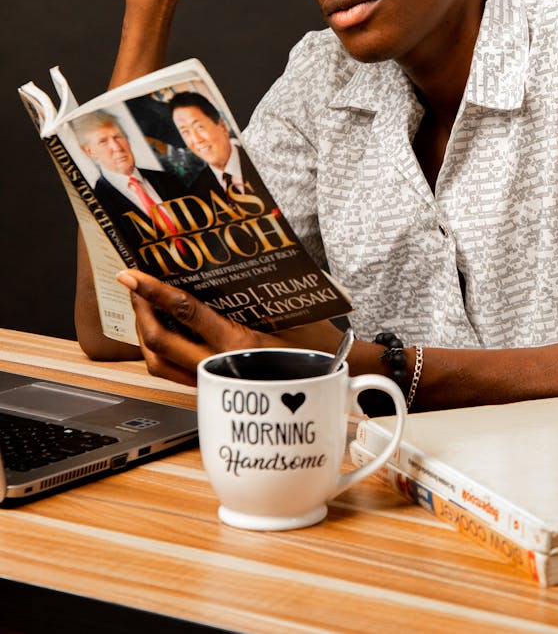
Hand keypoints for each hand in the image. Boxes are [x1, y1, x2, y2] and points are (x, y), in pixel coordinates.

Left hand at [116, 270, 341, 384]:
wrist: (329, 381)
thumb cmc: (314, 344)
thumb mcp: (287, 309)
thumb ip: (250, 292)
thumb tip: (217, 263)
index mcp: (236, 342)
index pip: (183, 311)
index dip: (152, 291)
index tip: (131, 275)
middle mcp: (217, 365)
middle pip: (158, 341)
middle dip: (139, 312)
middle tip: (133, 288)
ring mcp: (211, 382)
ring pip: (159, 363)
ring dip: (144, 335)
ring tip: (142, 309)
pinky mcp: (211, 390)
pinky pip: (173, 373)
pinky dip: (159, 351)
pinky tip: (162, 333)